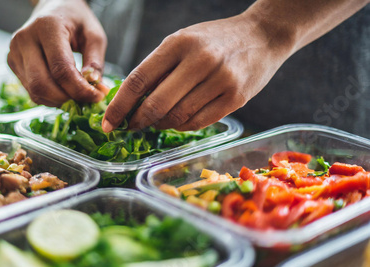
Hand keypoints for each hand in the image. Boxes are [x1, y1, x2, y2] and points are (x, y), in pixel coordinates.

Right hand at [7, 0, 106, 106]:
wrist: (52, 6)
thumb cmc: (76, 20)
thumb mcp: (94, 34)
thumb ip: (95, 61)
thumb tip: (94, 87)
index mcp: (47, 27)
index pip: (60, 69)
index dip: (79, 89)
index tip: (97, 97)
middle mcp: (25, 39)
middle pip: (42, 84)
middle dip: (67, 99)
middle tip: (86, 101)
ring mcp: (14, 51)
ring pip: (35, 91)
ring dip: (58, 101)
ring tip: (76, 96)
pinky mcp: (12, 62)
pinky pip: (31, 89)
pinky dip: (49, 97)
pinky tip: (63, 91)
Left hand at [102, 14, 293, 131]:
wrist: (262, 36)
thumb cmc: (214, 40)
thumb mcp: (182, 41)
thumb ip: (158, 68)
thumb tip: (130, 101)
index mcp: (178, 43)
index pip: (138, 80)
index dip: (119, 105)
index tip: (108, 122)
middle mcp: (199, 61)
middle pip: (156, 104)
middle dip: (138, 120)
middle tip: (132, 126)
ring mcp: (220, 80)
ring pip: (177, 117)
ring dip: (160, 125)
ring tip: (156, 121)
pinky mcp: (235, 98)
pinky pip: (198, 122)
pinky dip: (182, 126)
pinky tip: (177, 121)